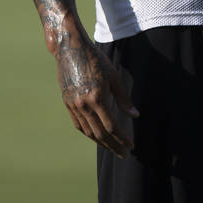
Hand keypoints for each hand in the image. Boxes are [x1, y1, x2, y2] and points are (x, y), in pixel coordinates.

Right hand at [53, 30, 138, 157]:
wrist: (70, 49)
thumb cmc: (95, 59)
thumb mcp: (113, 76)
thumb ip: (124, 98)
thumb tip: (135, 115)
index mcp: (97, 98)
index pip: (112, 127)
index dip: (121, 139)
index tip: (130, 146)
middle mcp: (84, 105)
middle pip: (100, 134)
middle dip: (113, 146)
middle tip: (123, 154)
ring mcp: (74, 105)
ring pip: (88, 132)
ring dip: (101, 143)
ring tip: (112, 148)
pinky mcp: (67, 103)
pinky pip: (78, 124)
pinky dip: (88, 133)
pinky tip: (96, 137)